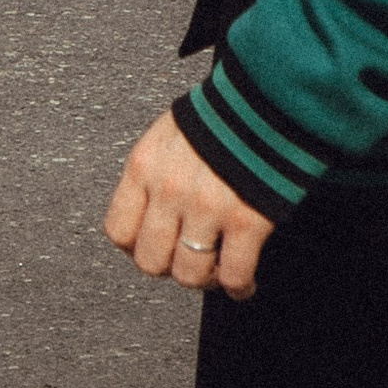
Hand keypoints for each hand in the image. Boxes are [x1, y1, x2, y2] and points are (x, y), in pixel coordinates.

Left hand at [104, 110, 271, 301]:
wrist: (268, 99)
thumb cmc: (220, 115)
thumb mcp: (167, 135)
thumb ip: (154, 174)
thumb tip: (149, 209)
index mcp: (145, 166)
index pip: (118, 230)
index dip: (136, 247)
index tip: (153, 247)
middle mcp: (170, 190)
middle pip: (151, 261)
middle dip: (170, 267)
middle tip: (187, 261)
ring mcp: (207, 208)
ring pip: (189, 275)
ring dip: (205, 280)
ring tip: (216, 271)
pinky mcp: (247, 221)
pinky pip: (234, 275)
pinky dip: (240, 287)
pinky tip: (244, 283)